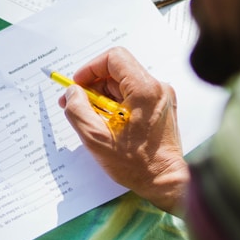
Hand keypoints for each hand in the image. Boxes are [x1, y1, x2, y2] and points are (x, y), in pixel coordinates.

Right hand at [57, 46, 188, 212]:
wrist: (166, 182)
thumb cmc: (135, 164)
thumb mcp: (96, 138)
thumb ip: (77, 110)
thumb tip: (73, 92)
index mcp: (144, 89)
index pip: (114, 58)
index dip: (90, 68)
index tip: (77, 85)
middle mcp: (157, 88)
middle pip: (118, 71)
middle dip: (93, 85)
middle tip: (75, 103)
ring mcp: (162, 97)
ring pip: (124, 84)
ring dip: (103, 96)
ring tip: (91, 118)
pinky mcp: (162, 107)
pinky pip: (134, 96)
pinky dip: (116, 104)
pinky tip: (107, 123)